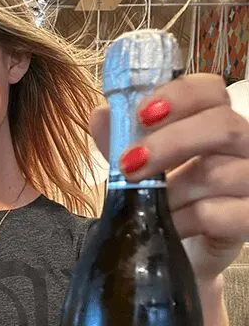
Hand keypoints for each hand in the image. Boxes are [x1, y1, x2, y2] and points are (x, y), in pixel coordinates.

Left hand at [90, 73, 248, 281]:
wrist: (175, 246)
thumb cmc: (162, 195)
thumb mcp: (135, 162)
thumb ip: (118, 137)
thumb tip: (101, 114)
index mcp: (214, 120)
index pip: (211, 89)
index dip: (179, 96)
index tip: (140, 115)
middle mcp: (244, 145)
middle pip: (223, 125)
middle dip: (170, 143)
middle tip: (130, 164)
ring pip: (219, 173)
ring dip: (169, 190)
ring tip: (144, 205)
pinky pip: (222, 214)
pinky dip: (184, 219)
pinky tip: (168, 225)